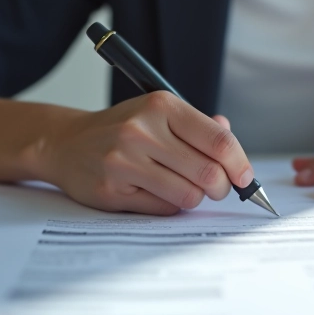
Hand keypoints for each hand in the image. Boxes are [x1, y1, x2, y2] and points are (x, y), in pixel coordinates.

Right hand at [36, 91, 253, 214]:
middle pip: (208, 173)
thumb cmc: (123, 129)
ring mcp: (125, 161)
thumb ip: (199, 128)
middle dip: (222, 187)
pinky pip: (163, 209)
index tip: (247, 179)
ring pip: (189, 195)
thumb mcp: (159, 114)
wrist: (66, 143)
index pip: (219, 141)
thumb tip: (234, 149)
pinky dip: (171, 206)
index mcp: (162, 106)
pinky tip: (157, 192)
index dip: (241, 165)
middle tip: (217, 188)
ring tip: (185, 188)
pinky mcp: (112, 190)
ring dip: (196, 197)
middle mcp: (142, 130)